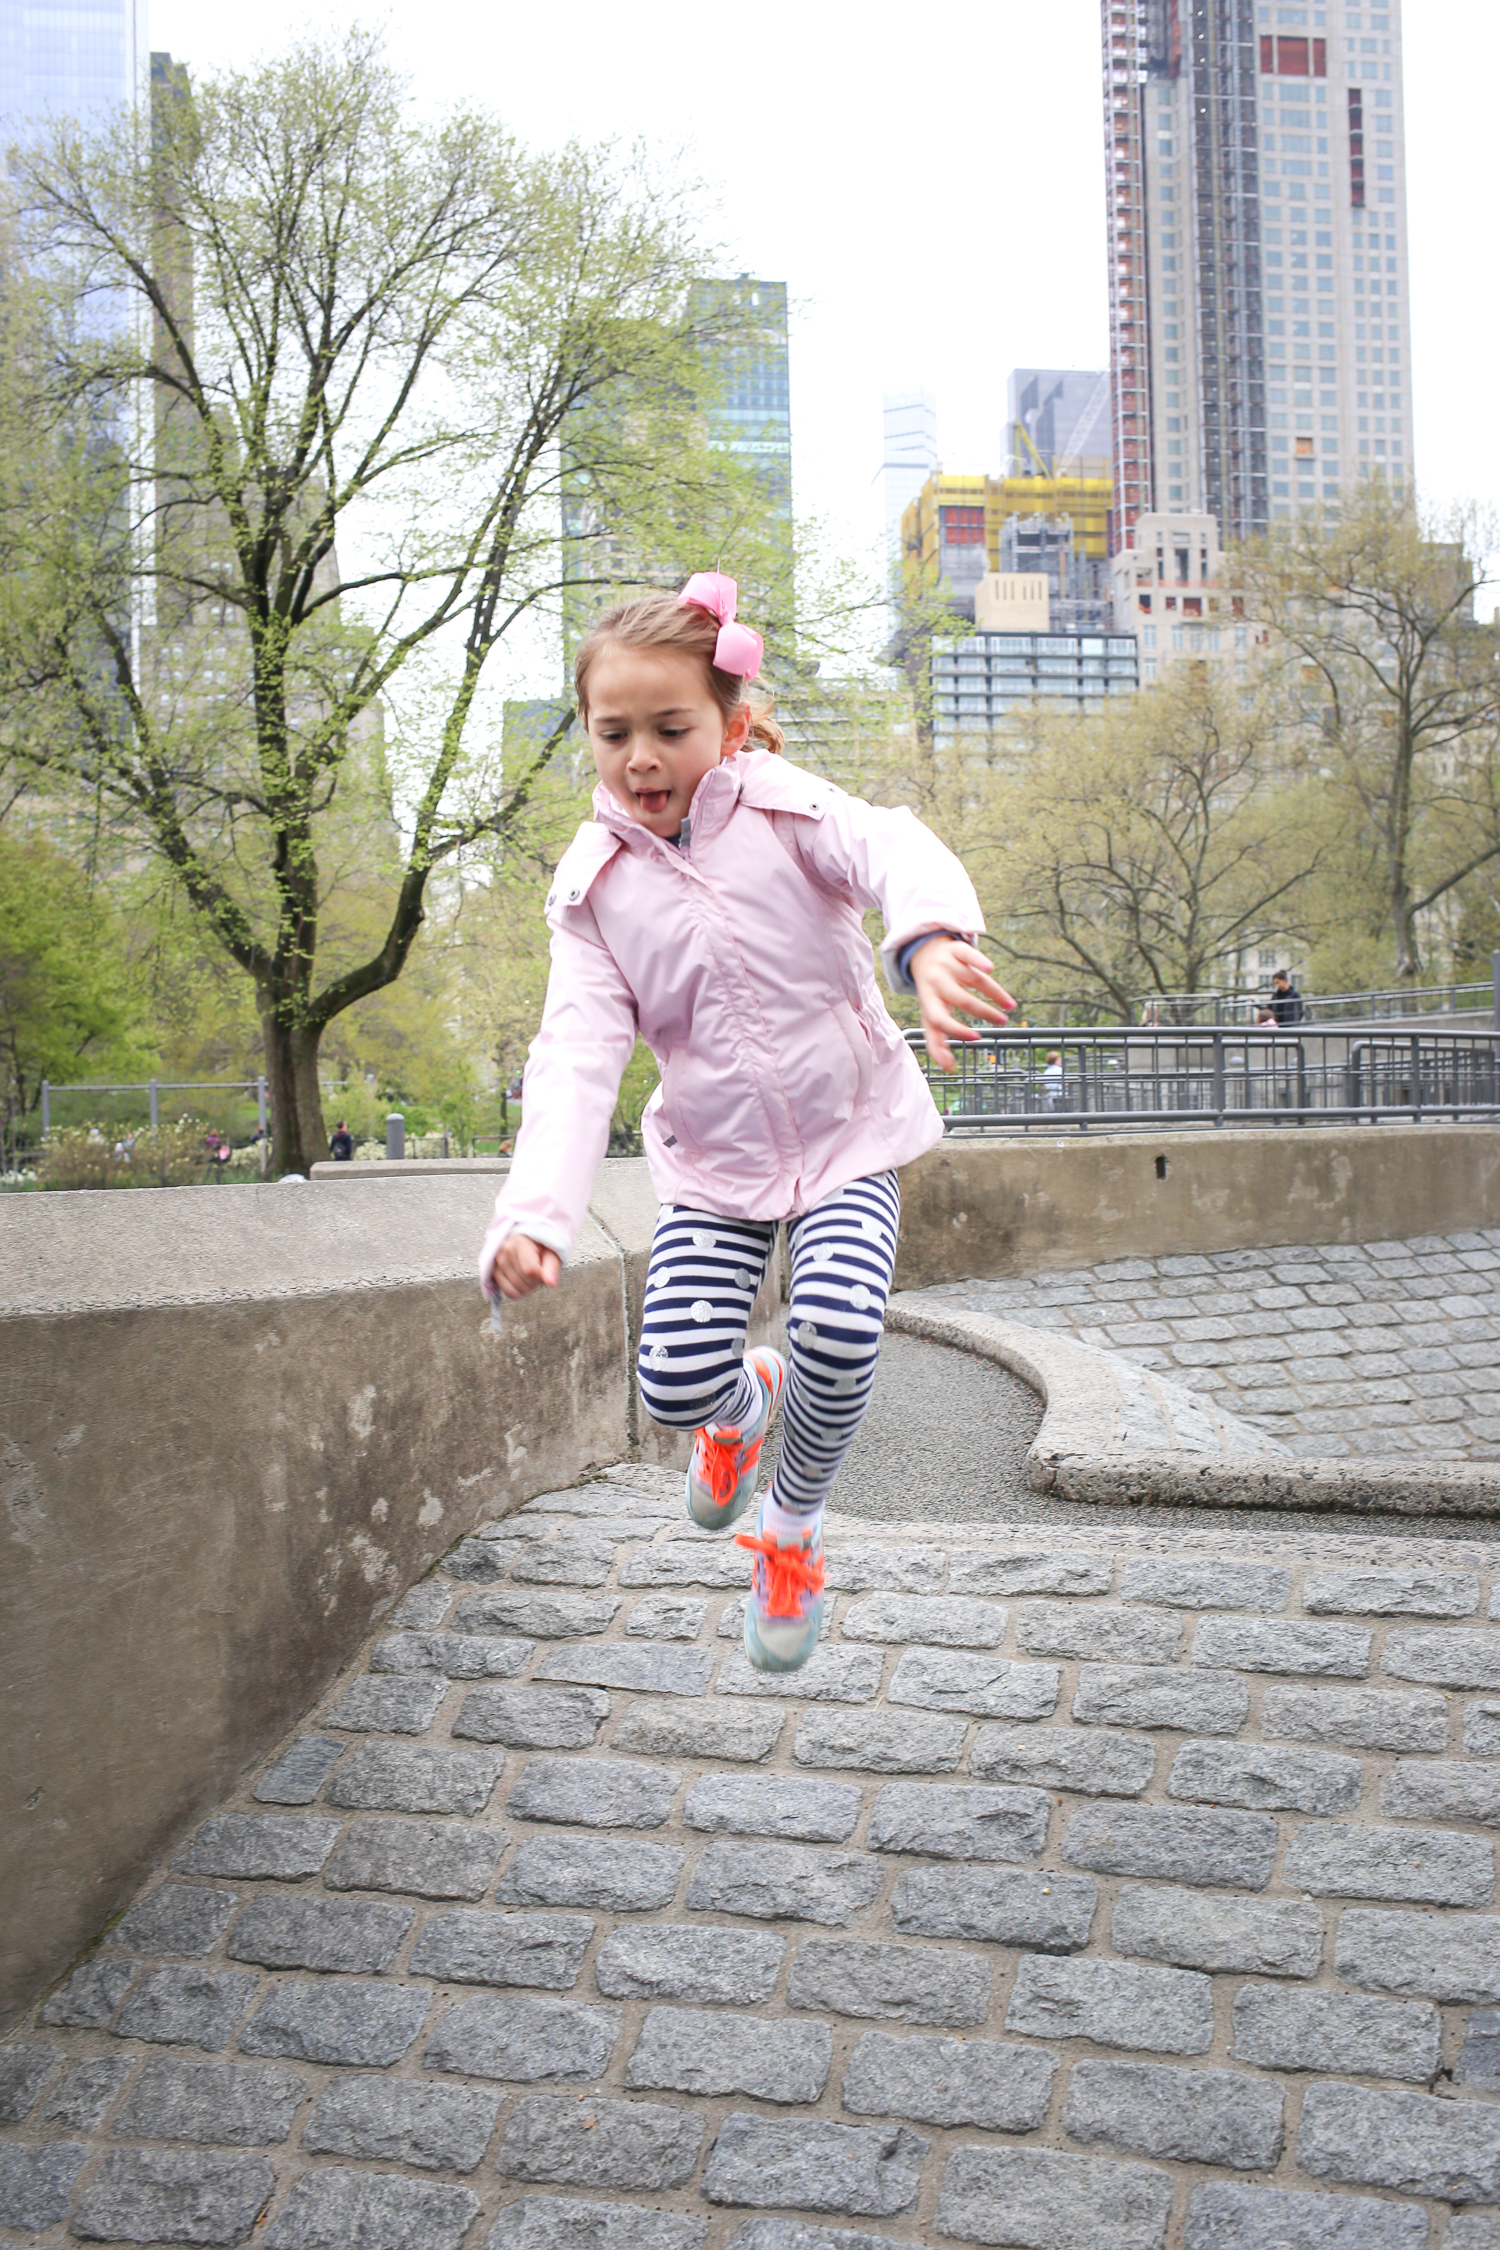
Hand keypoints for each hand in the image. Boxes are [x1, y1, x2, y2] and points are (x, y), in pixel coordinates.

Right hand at [491, 1234, 560, 1300]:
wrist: (527, 1240)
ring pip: (516, 1287)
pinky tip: (522, 1281)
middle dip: (536, 1281)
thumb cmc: (541, 1246)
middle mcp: (505, 1250)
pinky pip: (508, 1291)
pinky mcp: (494, 1272)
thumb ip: (552, 1267)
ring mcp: (497, 1262)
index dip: (541, 1275)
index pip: (530, 1270)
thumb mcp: (552, 1253)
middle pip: (524, 1280)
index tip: (544, 1270)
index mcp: (520, 1242)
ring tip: (530, 1274)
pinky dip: (518, 1291)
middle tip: (538, 1271)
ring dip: (527, 1286)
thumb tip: (551, 1283)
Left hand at [910, 938, 1014, 1071]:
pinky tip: (990, 968)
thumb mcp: (929, 1014)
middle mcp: (936, 982)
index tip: (977, 1039)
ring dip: (994, 992)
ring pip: (972, 979)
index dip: (956, 1030)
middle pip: (960, 998)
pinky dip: (978, 960)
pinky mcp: (956, 949)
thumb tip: (948, 1067)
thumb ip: (936, 1041)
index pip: (939, 1019)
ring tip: (1010, 1005)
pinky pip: (967, 953)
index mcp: (929, 1001)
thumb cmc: (931, 993)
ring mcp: (946, 965)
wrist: (923, 954)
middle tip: (1002, 1022)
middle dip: (983, 1012)